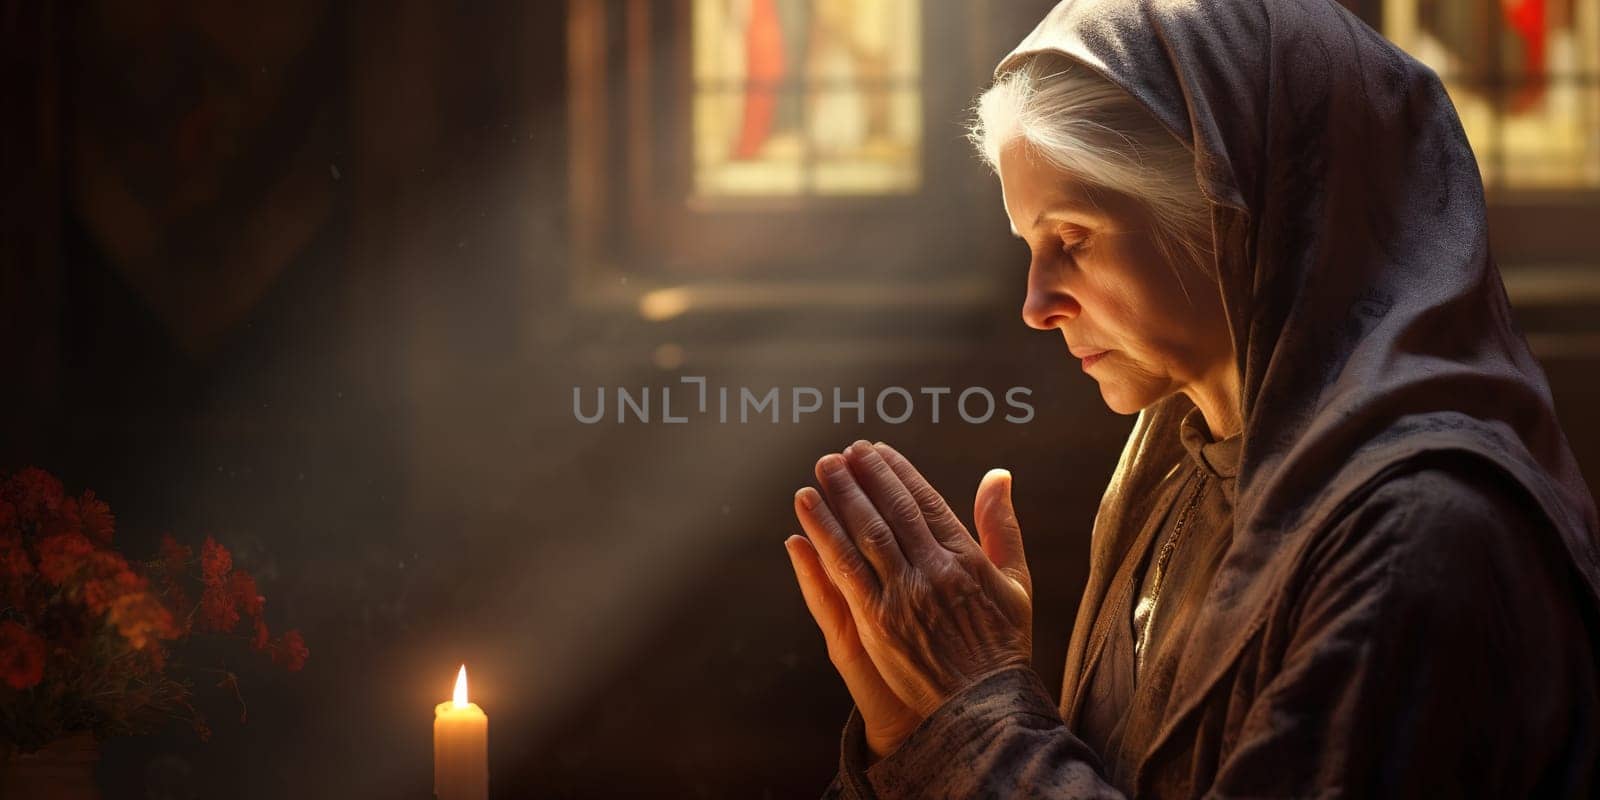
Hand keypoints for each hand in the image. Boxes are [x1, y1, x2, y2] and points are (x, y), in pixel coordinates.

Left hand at [792, 441, 1033, 724]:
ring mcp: (904, 595)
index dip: (897, 472)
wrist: (984, 706)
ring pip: (864, 533)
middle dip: (864, 476)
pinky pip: (845, 570)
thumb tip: (998, 474)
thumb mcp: (1016, 581)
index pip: (925, 501)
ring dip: (840, 497)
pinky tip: (806, 514)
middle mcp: (934, 570)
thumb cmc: (1003, 645)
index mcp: (967, 558)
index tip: (876, 451)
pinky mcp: (877, 622)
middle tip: (842, 452)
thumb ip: (1002, 525)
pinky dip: (823, 537)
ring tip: (822, 470)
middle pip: (891, 510)